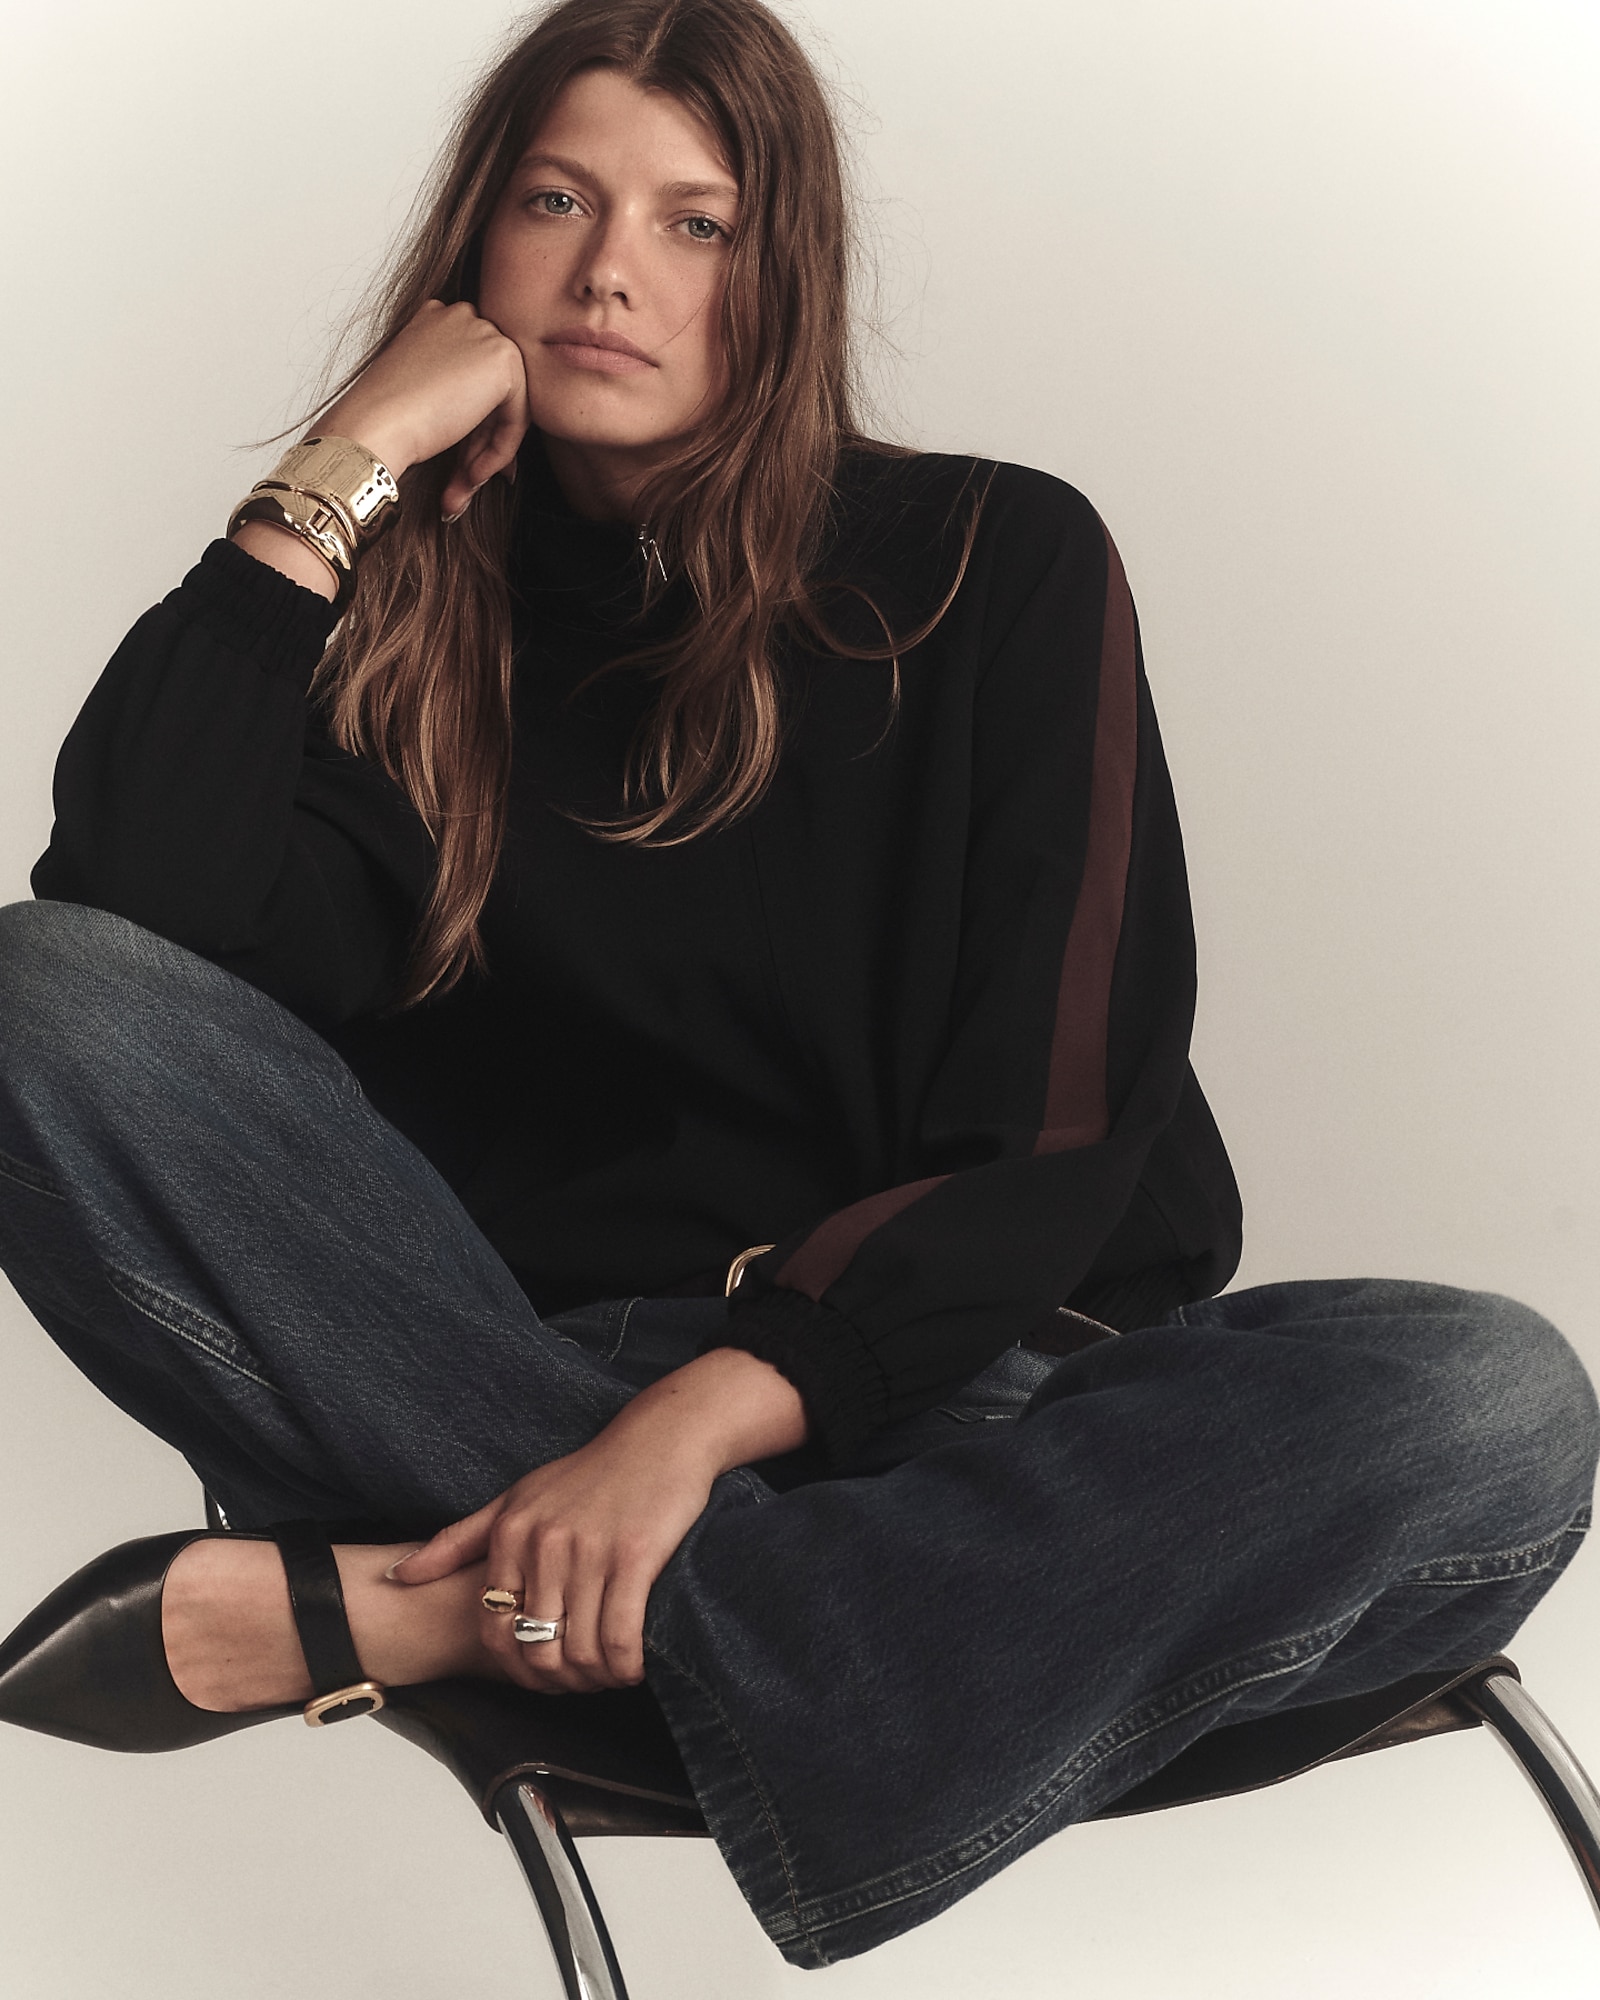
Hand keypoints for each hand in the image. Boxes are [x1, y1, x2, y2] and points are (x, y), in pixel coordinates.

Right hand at [319, 298, 530, 518]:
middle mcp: (463, 316)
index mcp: (436, 317)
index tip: (458, 466)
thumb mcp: (422, 394)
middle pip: (491, 393)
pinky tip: (472, 475)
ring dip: (486, 454)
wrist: (374, 424)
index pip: (470, 378)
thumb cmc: (384, 417)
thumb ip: (455, 395)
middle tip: (460, 485)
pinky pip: (517, 419)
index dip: (469, 428)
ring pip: (506, 408)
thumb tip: (491, 424)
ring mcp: (486, 332)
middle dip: (478, 446)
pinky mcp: (505, 360)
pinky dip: (498, 452)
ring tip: (460, 489)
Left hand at [390, 1348, 806, 1692]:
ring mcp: (588, 1551)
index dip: (517, 1669)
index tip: (542, 1677)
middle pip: (536, 1648)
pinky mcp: (633, 1557)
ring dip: (595, 1678)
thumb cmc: (590, 1472)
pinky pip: (620, 1636)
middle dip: (559, 1681)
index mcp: (511, 1532)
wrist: (660, 1437)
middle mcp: (543, 1543)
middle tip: (581, 1683)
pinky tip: (635, 1666)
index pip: (494, 1631)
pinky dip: (626, 1665)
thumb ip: (458, 1540)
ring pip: (578, 1649)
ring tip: (609, 1675)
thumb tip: (398, 1577)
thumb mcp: (517, 1498)